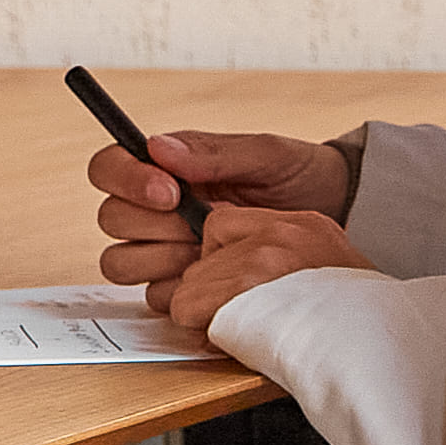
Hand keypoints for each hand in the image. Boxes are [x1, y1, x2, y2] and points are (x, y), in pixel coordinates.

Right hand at [89, 124, 358, 306]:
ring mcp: (165, 250)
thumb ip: (214, 153)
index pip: (109, 168)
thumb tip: (158, 148)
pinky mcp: (181, 287)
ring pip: (120, 263)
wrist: (336, 218)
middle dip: (154, 224)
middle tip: (199, 223)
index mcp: (165, 169)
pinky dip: (183, 291)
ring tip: (208, 251)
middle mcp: (156, 210)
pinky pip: (155, 297)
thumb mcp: (266, 156)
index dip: (127, 180)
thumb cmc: (299, 177)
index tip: (169, 191)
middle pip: (112, 219)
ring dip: (162, 259)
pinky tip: (218, 277)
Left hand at [165, 205, 379, 345]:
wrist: (376, 345)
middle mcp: (280, 233)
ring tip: (244, 330)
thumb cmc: (355, 323)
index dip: (221, 259)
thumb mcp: (328, 269)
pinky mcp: (246, 289)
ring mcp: (262, 258)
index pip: (220, 223)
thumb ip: (283, 258)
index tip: (237, 288)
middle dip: (212, 290)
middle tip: (243, 318)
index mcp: (300, 224)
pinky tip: (231, 339)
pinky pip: (186, 307)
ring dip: (206, 312)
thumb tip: (231, 271)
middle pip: (202, 256)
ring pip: (189, 285)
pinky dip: (200, 329)